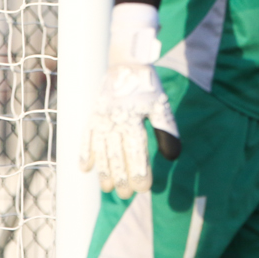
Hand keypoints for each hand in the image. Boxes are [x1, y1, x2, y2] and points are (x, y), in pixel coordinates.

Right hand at [79, 4, 181, 198]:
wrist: (126, 63)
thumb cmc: (147, 86)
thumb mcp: (160, 107)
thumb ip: (166, 131)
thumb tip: (174, 157)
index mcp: (133, 120)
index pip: (136, 153)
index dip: (140, 172)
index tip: (144, 189)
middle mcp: (114, 122)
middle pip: (117, 157)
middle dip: (121, 177)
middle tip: (125, 195)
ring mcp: (100, 120)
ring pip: (101, 152)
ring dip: (104, 172)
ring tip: (107, 188)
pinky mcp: (92, 116)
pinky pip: (85, 138)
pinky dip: (84, 153)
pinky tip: (85, 169)